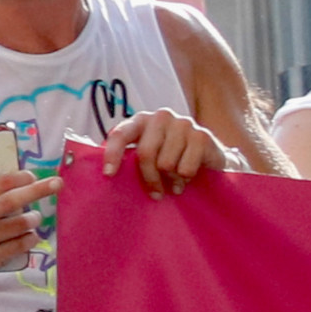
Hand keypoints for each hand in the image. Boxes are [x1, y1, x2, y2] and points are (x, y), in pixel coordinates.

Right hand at [0, 168, 55, 299]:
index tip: (30, 175)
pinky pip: (16, 248)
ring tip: (36, 217)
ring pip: (19, 225)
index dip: (19, 178)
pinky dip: (27, 241)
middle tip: (56, 184)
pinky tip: (30, 237)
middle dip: (39, 190)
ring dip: (33, 219)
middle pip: (14, 201)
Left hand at [101, 109, 230, 196]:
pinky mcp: (202, 136)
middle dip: (149, 178)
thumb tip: (101, 171)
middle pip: (145, 153)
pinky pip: (185, 168)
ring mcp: (183, 124)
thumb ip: (128, 156)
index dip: (112, 154)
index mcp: (140, 120)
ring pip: (166, 163)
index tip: (108, 174)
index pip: (120, 134)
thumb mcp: (148, 153)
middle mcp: (160, 117)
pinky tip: (188, 176)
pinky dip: (185, 178)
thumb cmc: (170, 155)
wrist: (210, 156)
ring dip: (171, 179)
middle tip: (155, 194)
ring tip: (175, 182)